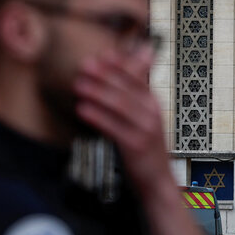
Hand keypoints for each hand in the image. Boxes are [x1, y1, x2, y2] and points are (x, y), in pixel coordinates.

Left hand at [74, 46, 172, 195]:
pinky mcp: (135, 145)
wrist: (157, 179)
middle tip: (84, 66)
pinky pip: (113, 128)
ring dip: (97, 93)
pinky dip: (97, 117)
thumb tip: (128, 74)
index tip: (101, 54)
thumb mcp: (144, 117)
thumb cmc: (146, 146)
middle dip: (104, 75)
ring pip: (119, 106)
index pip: (137, 77)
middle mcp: (152, 113)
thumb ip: (134, 95)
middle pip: (126, 89)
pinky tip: (82, 110)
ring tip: (78, 86)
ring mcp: (145, 129)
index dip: (119, 65)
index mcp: (153, 103)